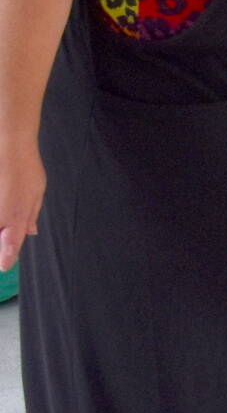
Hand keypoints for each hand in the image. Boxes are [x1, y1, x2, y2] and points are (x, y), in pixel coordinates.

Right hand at [0, 133, 42, 274]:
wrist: (9, 146)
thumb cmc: (26, 169)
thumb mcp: (37, 194)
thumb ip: (30, 216)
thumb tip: (30, 233)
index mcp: (16, 217)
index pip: (9, 247)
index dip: (6, 258)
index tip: (4, 266)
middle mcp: (0, 216)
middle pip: (0, 236)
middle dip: (2, 239)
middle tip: (6, 235)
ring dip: (2, 227)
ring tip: (10, 208)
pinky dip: (1, 218)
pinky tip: (5, 206)